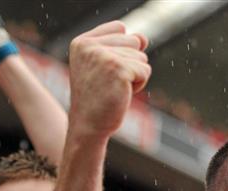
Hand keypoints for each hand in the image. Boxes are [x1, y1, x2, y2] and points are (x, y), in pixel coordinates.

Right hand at [68, 21, 150, 138]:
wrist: (89, 126)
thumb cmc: (98, 98)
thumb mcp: (105, 67)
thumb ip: (122, 46)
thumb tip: (143, 38)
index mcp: (82, 42)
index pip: (119, 28)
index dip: (122, 49)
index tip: (105, 71)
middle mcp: (90, 46)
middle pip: (134, 41)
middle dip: (130, 63)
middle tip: (111, 83)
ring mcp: (104, 56)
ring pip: (141, 57)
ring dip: (134, 76)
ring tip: (115, 89)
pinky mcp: (119, 69)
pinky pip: (145, 70)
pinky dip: (139, 85)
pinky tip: (121, 94)